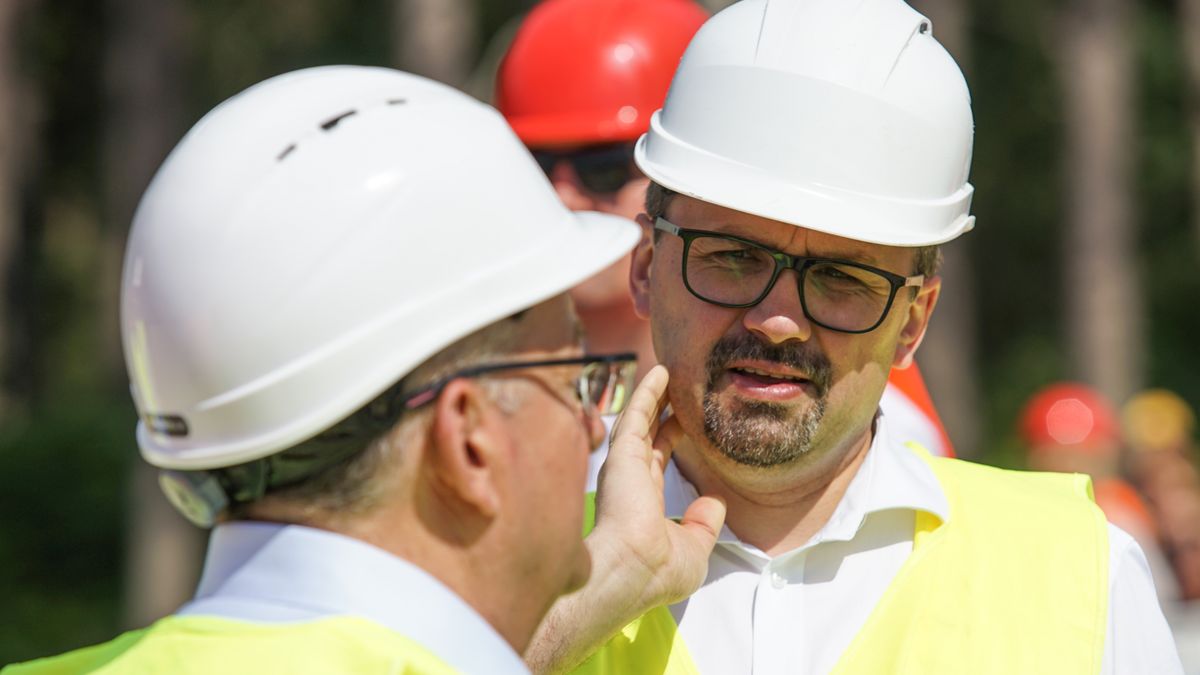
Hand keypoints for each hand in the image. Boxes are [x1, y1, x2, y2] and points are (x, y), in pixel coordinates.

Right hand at [523, 366, 724, 672]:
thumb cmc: (660, 569)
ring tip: (667, 371)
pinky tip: (661, 372)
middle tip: (672, 389)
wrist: (633, 570)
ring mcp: (624, 466)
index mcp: (642, 504)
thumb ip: (705, 522)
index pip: (656, 461)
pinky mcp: (622, 454)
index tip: (681, 422)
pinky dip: (647, 392)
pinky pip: (637, 414)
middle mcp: (629, 482)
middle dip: (658, 412)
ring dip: (652, 395)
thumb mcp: (694, 547)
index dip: (669, 439)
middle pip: (646, 435)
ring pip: (640, 420)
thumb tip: (716, 501)